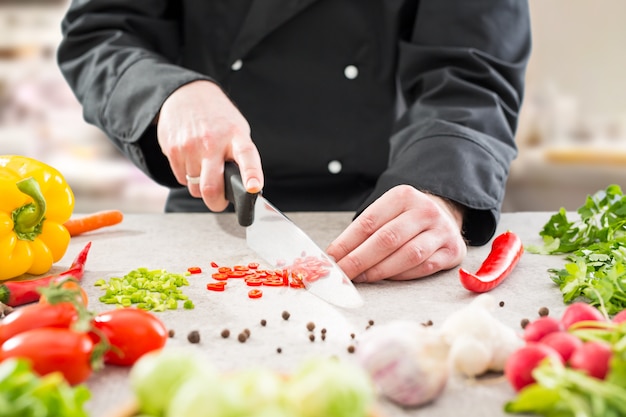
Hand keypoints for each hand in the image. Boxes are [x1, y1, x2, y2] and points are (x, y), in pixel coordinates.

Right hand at [156, 80, 262, 210]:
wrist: (186, 93)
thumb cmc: (218, 118)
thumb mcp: (237, 130)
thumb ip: (240, 156)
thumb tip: (244, 188)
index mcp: (235, 136)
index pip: (247, 157)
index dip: (252, 175)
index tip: (253, 189)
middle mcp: (212, 142)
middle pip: (211, 186)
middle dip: (216, 203)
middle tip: (219, 202)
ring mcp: (190, 146)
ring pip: (194, 187)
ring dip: (200, 186)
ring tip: (204, 169)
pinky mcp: (172, 149)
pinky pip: (181, 178)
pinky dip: (187, 177)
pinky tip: (191, 160)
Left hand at [326, 185, 466, 281]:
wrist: (444, 215)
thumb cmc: (406, 217)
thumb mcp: (387, 212)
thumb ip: (364, 231)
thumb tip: (336, 256)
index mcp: (403, 196)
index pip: (369, 221)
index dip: (347, 243)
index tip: (332, 258)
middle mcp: (425, 210)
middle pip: (387, 239)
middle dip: (359, 260)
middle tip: (342, 274)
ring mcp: (442, 231)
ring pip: (407, 255)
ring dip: (380, 271)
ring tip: (361, 278)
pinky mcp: (452, 251)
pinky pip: (423, 267)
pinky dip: (401, 275)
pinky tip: (387, 278)